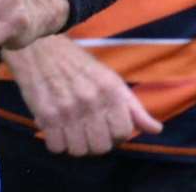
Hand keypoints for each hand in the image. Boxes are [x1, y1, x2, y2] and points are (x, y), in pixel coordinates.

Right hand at [5, 35, 161, 154]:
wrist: (39, 45)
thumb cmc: (76, 63)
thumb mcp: (109, 78)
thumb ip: (133, 106)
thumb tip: (156, 129)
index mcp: (110, 89)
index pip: (123, 133)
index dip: (115, 134)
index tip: (105, 126)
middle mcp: (91, 100)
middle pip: (101, 147)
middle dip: (94, 142)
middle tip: (86, 129)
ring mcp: (68, 109)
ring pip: (78, 151)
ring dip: (74, 143)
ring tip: (70, 128)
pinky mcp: (46, 114)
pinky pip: (56, 147)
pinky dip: (55, 142)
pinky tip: (55, 127)